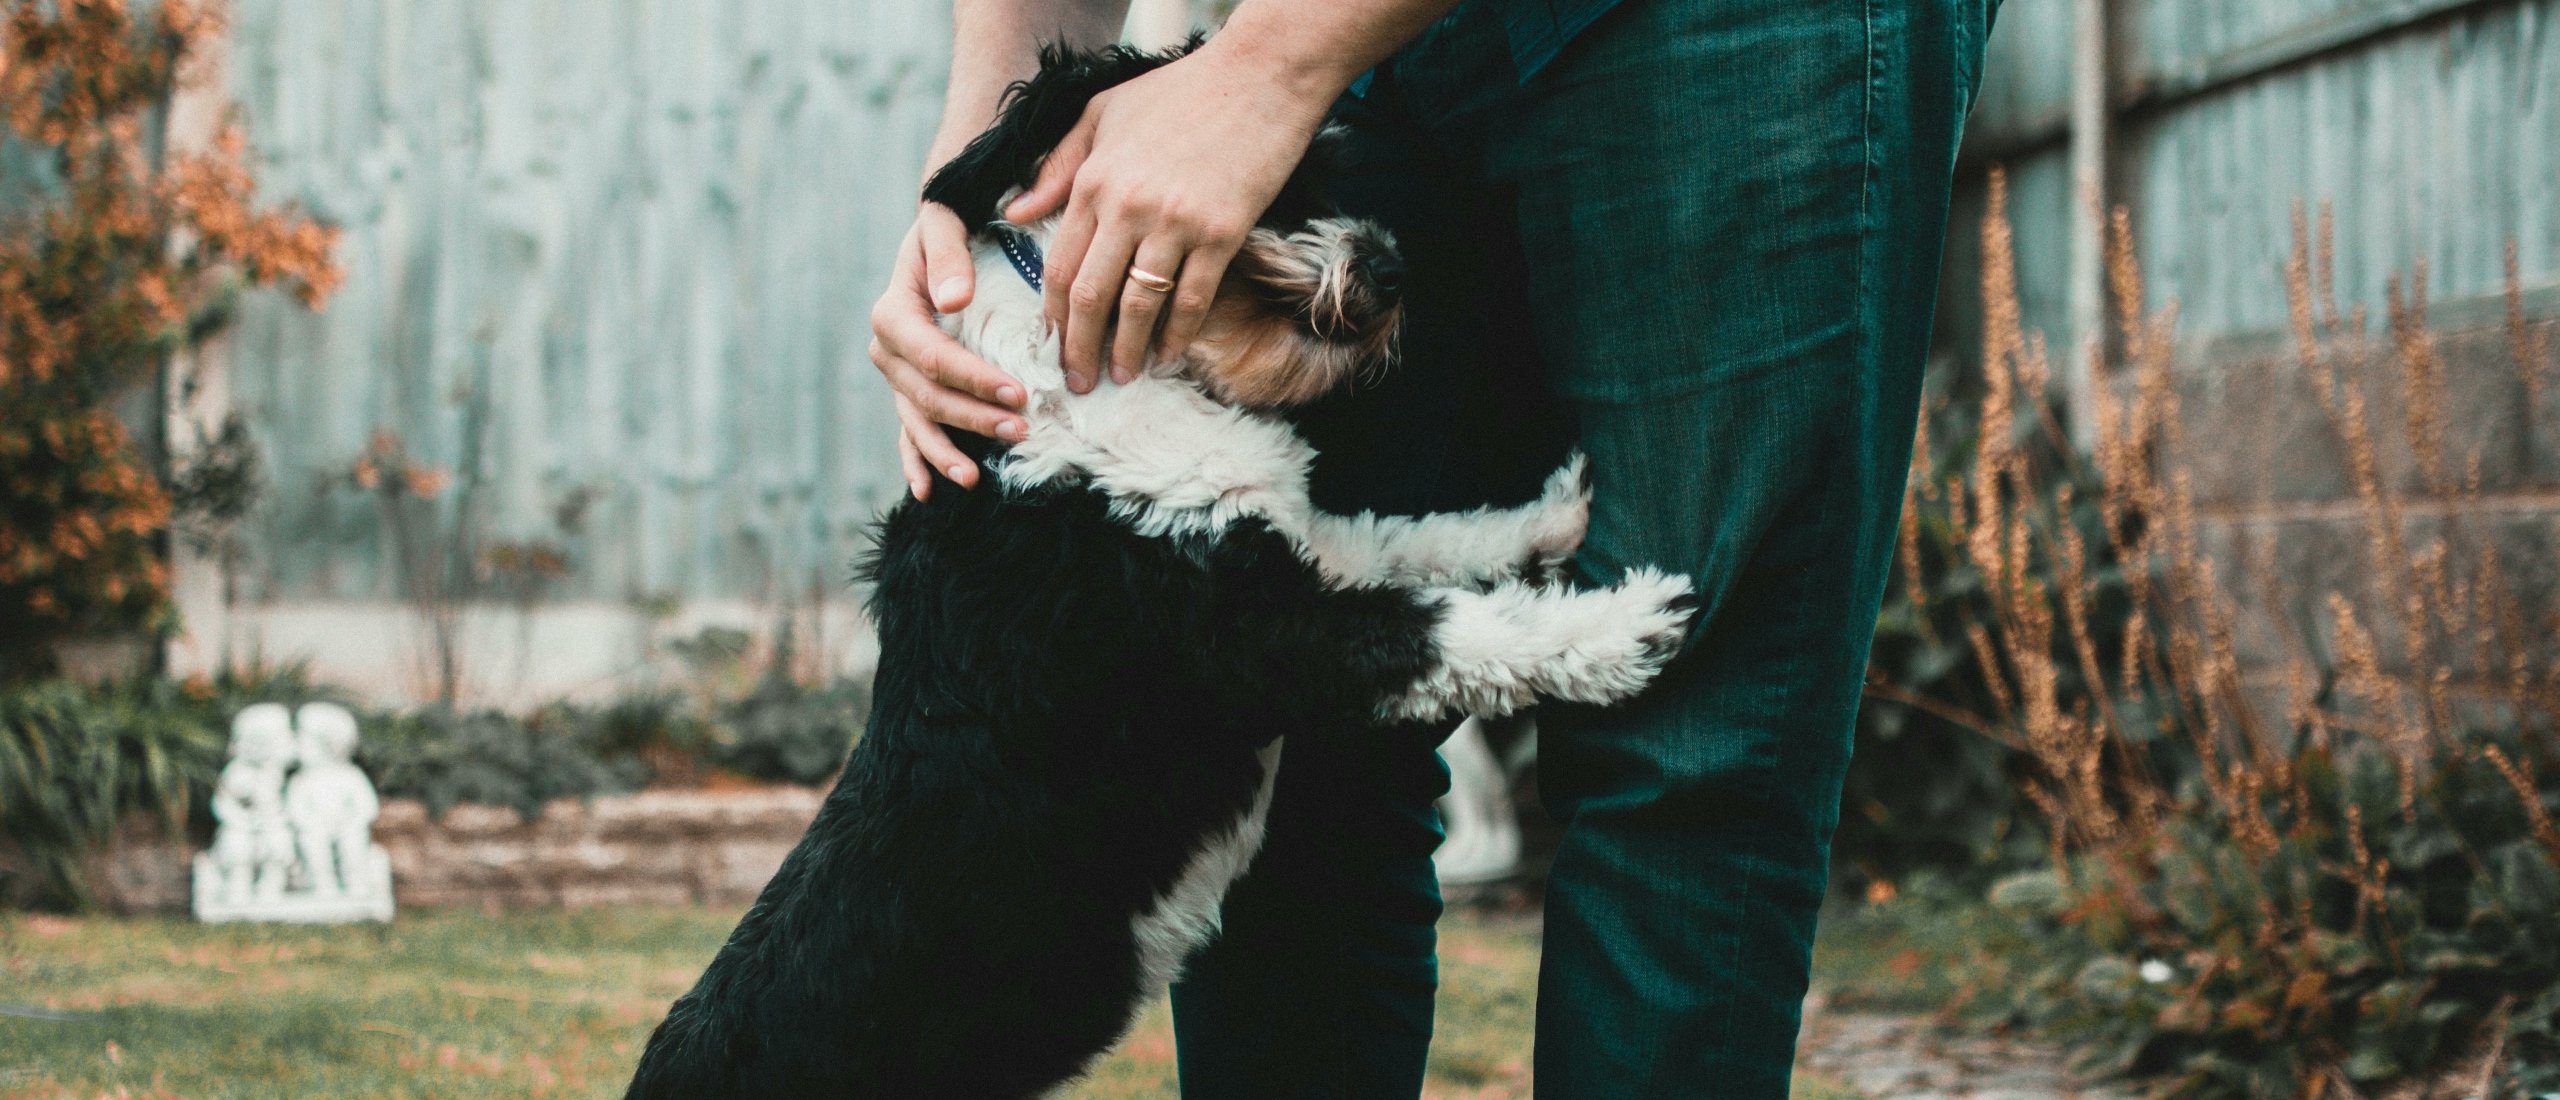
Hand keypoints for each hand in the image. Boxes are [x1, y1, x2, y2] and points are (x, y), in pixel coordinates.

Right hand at [868, 202, 1028, 499]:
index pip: (933, 356)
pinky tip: (928, 492)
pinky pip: (909, 431)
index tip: (1018, 393)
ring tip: (973, 479)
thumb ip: (949, 256)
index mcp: (894, 312)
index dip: (973, 379)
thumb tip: (956, 300)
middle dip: (972, 418)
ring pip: (918, 420)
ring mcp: (897, 374)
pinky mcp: (910, 388)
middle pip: (928, 395)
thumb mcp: (945, 223)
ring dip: (945, 452)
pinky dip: (916, 461)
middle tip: (1020, 430)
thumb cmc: (949, 222)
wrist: (939, 231)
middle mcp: (888, 349)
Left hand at [1003, 40, 1336, 392]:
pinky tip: (1169, 354)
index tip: (1051, 346)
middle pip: (1091, 296)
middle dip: (1079, 348)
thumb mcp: (1102, 113)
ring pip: (1138, 305)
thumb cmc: (1180, 91)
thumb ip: (1058, 165)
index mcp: (1094, 181)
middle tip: (1078, 383)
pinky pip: (1192, 298)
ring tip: (1121, 376)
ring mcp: (1175, 223)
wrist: (1260, 77)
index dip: (1054, 316)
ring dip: (1127, 350)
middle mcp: (1127, 207)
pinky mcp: (1221, 233)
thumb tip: (1015, 213)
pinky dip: (1178, 334)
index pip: (1061, 265)